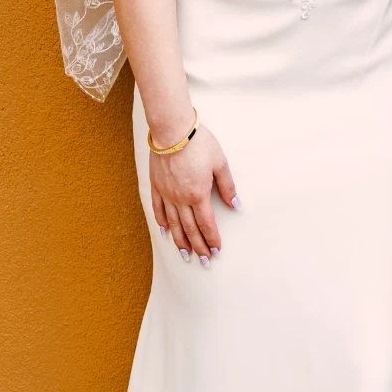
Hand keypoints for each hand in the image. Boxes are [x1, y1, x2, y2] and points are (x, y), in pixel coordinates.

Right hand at [148, 120, 237, 264]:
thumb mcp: (220, 162)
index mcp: (198, 194)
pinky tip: (166, 232)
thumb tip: (235, 204)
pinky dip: (162, 223)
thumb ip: (227, 186)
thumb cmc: (199, 143)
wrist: (172, 130)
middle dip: (198, 247)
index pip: (206, 224)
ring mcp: (166, 194)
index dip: (212, 239)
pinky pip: (158, 210)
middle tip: (203, 261)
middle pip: (190, 229)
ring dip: (180, 241)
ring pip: (174, 224)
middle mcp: (181, 199)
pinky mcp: (156, 186)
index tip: (216, 250)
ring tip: (185, 255)